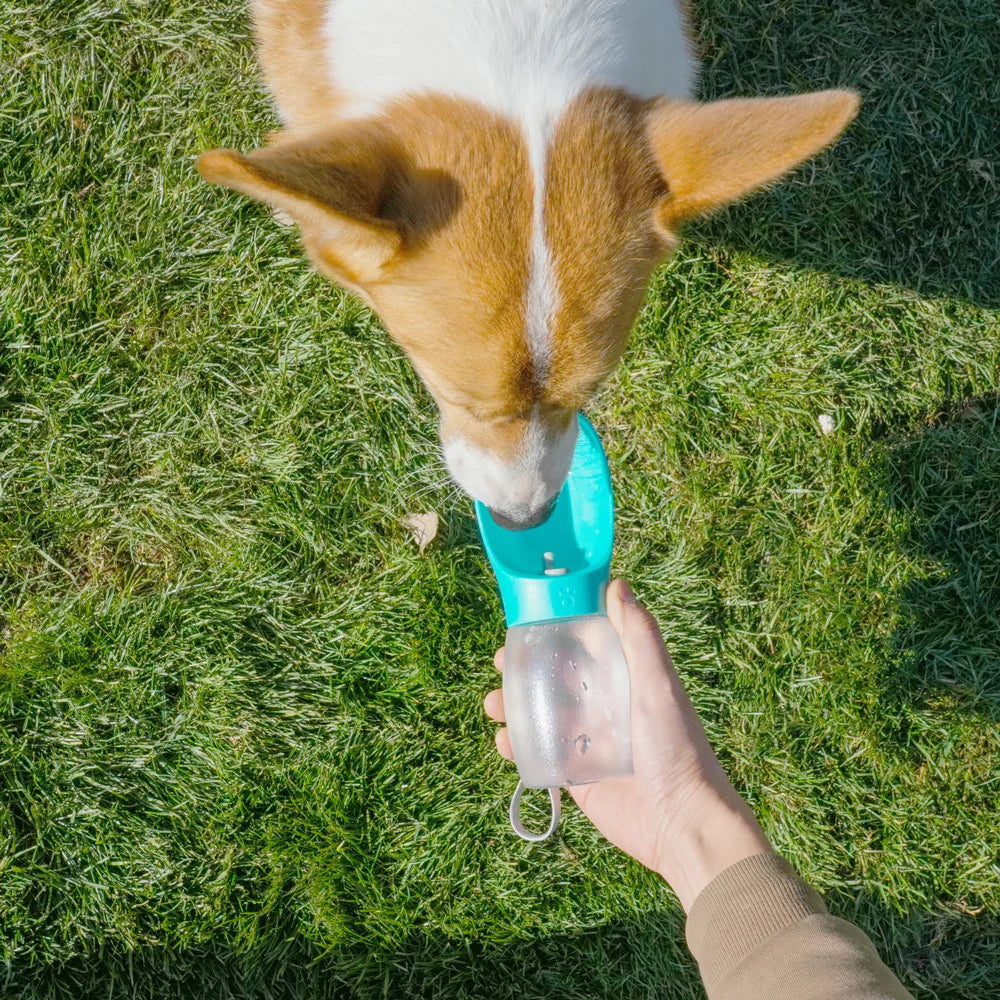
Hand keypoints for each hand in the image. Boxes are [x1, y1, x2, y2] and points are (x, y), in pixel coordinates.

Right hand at [484, 579, 771, 910]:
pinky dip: (517, 746)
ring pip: (541, 714)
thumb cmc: (677, 749)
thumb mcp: (658, 685)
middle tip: (502, 663)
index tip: (527, 620)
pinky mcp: (576, 776)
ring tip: (494, 704)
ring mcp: (589, 742)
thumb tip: (617, 584)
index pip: (585, 645)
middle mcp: (606, 706)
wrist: (682, 824)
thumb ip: (640, 637)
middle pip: (556, 678)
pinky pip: (539, 755)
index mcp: (626, 679)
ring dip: (513, 705)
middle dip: (525, 668)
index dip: (555, 630)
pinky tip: (505, 741)